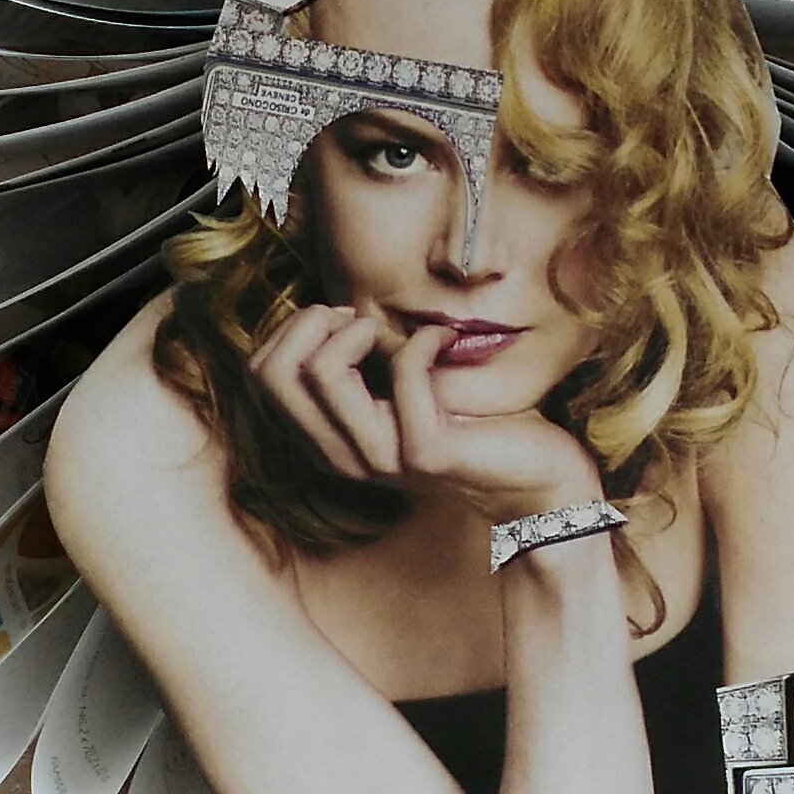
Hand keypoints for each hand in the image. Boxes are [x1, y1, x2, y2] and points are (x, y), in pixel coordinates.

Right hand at [249, 306, 604, 523]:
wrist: (533, 481)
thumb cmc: (470, 424)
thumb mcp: (399, 393)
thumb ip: (362, 368)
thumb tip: (333, 312)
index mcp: (326, 441)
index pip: (260, 374)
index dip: (293, 330)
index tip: (343, 322)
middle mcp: (341, 455)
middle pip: (274, 372)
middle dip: (311, 323)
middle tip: (362, 322)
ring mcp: (381, 458)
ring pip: (322, 372)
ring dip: (358, 329)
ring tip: (395, 333)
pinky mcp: (425, 453)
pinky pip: (402, 375)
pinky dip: (423, 341)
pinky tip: (444, 341)